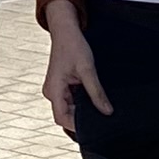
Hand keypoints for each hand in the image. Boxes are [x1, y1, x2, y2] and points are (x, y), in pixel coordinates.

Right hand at [38, 3, 112, 137]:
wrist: (66, 31)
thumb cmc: (73, 46)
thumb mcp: (87, 70)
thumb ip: (96, 92)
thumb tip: (106, 111)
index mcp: (53, 90)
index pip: (62, 118)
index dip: (76, 126)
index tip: (94, 128)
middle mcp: (51, 92)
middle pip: (66, 115)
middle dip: (82, 117)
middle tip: (101, 117)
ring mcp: (56, 89)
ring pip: (69, 108)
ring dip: (82, 108)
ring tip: (98, 106)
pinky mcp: (61, 86)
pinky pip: (71, 100)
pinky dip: (82, 101)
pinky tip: (93, 98)